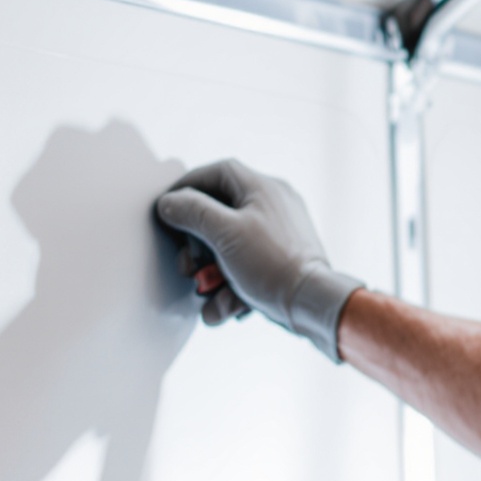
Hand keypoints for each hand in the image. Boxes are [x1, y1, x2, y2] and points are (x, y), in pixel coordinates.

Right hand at [151, 160, 365, 362]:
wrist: (313, 304)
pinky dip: (232, 288)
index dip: (187, 186)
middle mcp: (273, 206)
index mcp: (263, 188)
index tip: (168, 207)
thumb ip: (193, 212)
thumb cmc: (273, 264)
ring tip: (209, 294)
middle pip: (219, 215)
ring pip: (230, 249)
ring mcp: (279, 235)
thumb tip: (168, 203)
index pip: (218, 172)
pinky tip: (228, 307)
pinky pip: (246, 268)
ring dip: (212, 275)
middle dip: (197, 246)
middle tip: (187, 265)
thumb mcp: (225, 233)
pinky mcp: (282, 262)